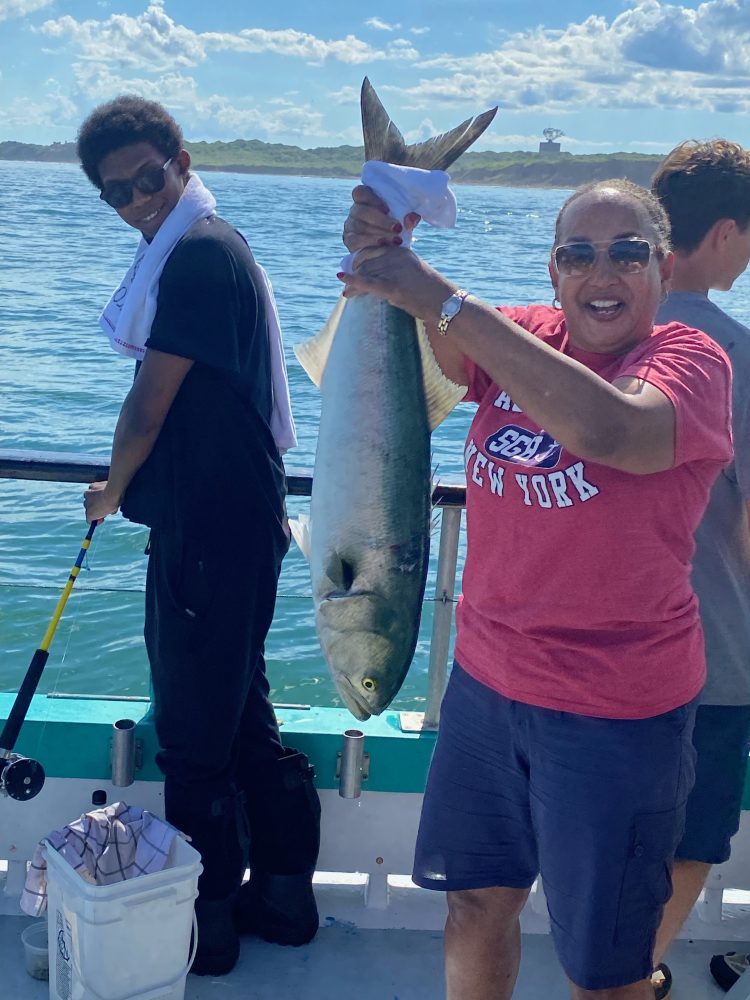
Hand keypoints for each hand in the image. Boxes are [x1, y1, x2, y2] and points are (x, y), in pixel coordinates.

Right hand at [83, 480, 119, 523]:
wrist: (113, 491)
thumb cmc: (114, 502)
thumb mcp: (113, 510)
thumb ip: (108, 511)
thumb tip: (110, 511)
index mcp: (90, 514)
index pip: (89, 520)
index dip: (96, 520)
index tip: (102, 518)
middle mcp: (86, 505)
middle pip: (89, 508)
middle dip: (95, 508)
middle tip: (104, 506)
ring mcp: (87, 495)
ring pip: (90, 498)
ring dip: (95, 498)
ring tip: (105, 495)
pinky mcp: (91, 486)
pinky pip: (92, 489)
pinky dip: (96, 490)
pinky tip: (103, 489)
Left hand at [338, 244, 452, 324]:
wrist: (445, 303)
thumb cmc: (430, 293)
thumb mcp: (412, 274)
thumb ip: (394, 271)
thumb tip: (375, 278)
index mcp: (401, 251)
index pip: (373, 251)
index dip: (361, 261)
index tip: (355, 269)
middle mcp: (396, 258)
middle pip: (366, 264)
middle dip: (356, 274)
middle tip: (348, 285)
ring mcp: (394, 271)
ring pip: (365, 273)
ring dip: (354, 284)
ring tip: (347, 292)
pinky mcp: (393, 287)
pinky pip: (368, 282)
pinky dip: (353, 281)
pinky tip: (342, 279)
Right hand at [342, 185, 420, 252]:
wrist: (391, 248)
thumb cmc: (397, 225)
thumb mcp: (407, 217)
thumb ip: (411, 214)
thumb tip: (409, 220)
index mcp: (366, 198)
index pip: (360, 192)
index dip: (372, 199)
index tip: (387, 209)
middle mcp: (355, 210)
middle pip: (361, 211)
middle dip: (381, 220)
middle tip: (398, 228)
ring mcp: (350, 225)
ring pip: (360, 227)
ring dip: (380, 233)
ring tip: (396, 240)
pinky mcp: (349, 240)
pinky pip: (355, 240)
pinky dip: (370, 242)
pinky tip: (383, 245)